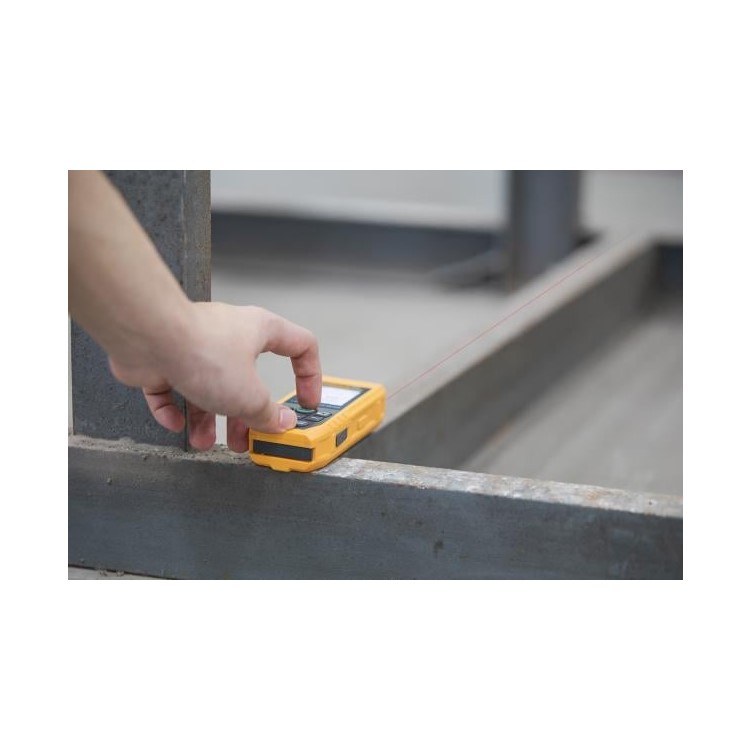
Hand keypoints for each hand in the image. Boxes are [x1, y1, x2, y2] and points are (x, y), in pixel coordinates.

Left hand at [109, 303, 321, 451]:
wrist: (147, 337)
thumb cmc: (201, 350)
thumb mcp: (249, 395)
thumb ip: (267, 413)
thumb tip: (280, 422)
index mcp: (260, 331)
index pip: (301, 346)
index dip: (310, 376)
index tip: (305, 403)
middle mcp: (230, 335)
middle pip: (248, 379)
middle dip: (246, 414)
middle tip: (248, 437)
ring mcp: (194, 345)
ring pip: (208, 387)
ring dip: (207, 418)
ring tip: (203, 440)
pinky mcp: (163, 357)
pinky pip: (172, 387)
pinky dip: (174, 408)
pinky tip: (175, 422)